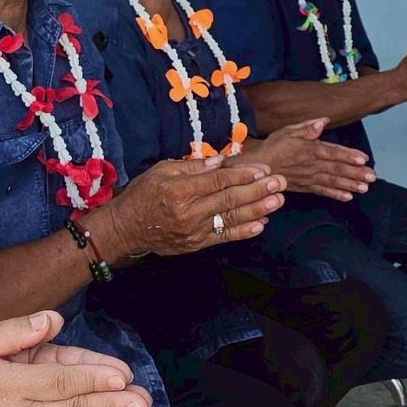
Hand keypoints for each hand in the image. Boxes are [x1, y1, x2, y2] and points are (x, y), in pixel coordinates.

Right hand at [93, 155, 284, 257]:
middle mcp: (188, 212)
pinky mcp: (196, 244)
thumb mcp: (162, 170)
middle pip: (229, 199)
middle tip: (280, 182)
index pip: (218, 181)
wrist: (126, 229)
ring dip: (257, 209)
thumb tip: (221, 161)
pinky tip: (261, 223)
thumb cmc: (143, 194)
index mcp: (179, 190)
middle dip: (258, 190)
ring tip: (278, 201)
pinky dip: (243, 231)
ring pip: (231, 219)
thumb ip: (193, 166)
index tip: (264, 169)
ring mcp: (193, 231)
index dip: (244, 175)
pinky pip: (224, 237)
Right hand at [245, 119, 375, 201]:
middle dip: (356, 173)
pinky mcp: (305, 187)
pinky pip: (323, 191)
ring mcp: (309, 177)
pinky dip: (336, 194)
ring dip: (350, 184)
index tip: (364, 159)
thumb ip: (307, 127)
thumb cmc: (274, 146)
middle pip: (337, 168)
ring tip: (365, 188)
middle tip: (372, 177)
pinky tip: (348, 197)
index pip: (333, 152)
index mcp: (310, 149)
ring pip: (333, 181)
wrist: (259, 167)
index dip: (349, 155)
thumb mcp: (289, 130)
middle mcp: (312, 164)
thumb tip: (323, 121)